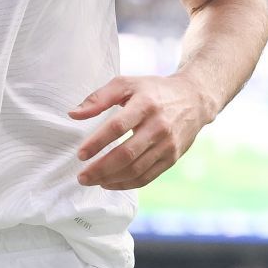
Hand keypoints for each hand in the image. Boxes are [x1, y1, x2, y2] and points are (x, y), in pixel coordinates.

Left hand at [70, 74, 214, 189]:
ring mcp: (168, 144)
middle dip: (101, 168)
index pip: (117, 127)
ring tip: (92, 180)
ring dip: (111, 179)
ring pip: (136, 169)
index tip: (80, 154)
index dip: (97, 142)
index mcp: (145, 104)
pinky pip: (147, 176)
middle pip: (127, 154)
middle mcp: (159, 126)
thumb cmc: (153, 91)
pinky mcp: (172, 158)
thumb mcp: (127, 84)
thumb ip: (98, 98)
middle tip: (81, 176)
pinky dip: (127, 184)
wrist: (194, 100)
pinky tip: (110, 182)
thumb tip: (73, 114)